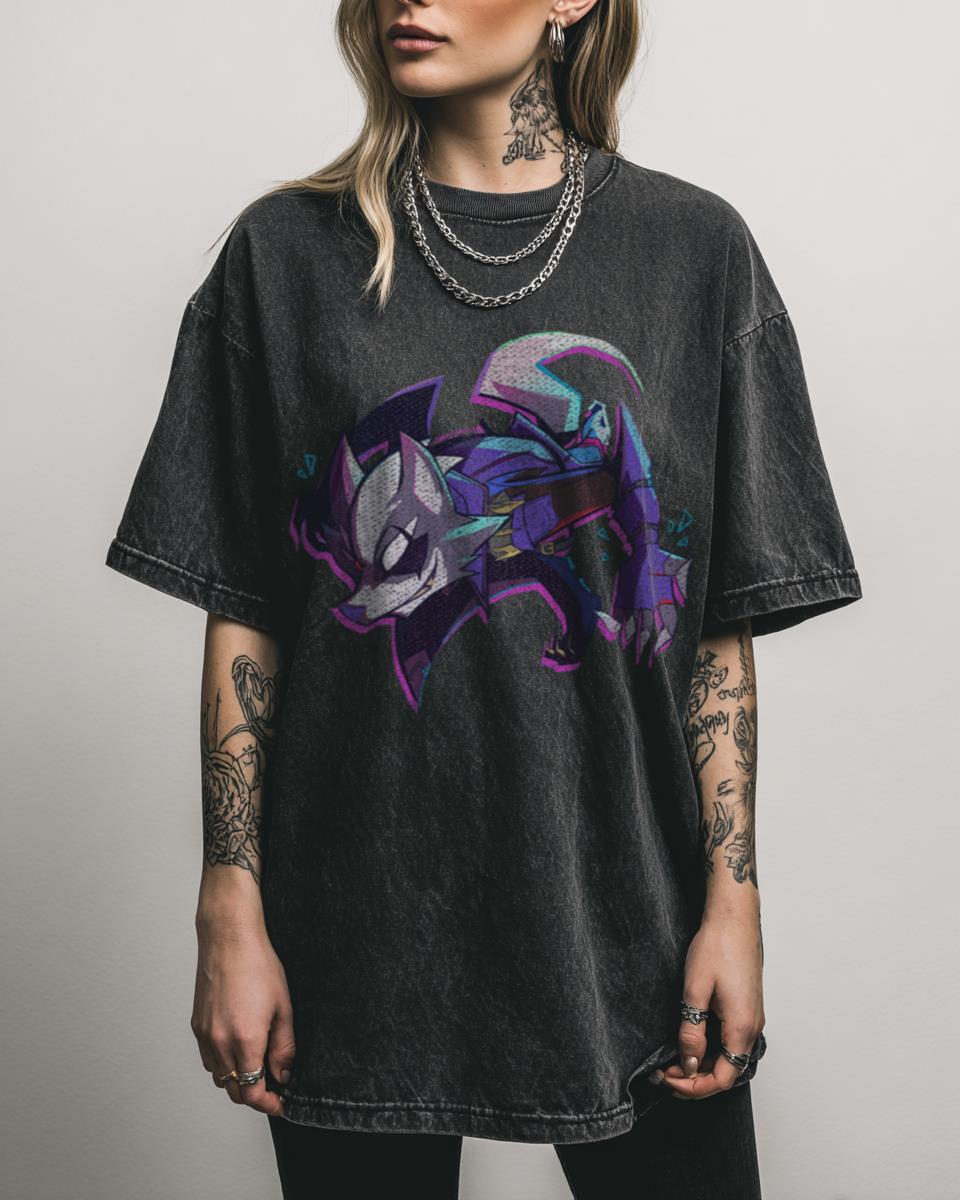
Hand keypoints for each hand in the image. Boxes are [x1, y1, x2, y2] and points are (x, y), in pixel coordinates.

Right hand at [191, 915, 295, 1116]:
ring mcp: (205, 1035)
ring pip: (219, 1077)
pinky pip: (208, 1059)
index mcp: (245, 1040)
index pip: (252, 1092)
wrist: (229, 939)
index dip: (268, 1104)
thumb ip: (284, 1047)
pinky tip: (238, 1050)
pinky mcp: (196, 1026)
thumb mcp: (283, 1007)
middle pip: (234, 1091)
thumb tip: (284, 1074)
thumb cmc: (258, 966)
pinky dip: (223, 1065)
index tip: (281, 1103)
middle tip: (274, 1088)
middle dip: (255, 1095)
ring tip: (258, 1066)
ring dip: (238, 1080)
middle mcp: (220, 1043)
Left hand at [658, 909, 764, 1099]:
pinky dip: (711, 1049)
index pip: (722, 1078)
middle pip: (727, 1072)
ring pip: (729, 1057)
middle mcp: (753, 1027)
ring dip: (703, 1064)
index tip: (668, 1079)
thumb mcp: (695, 990)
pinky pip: (731, 1041)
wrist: (734, 918)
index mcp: (742, 1027)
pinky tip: (691, 1041)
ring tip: (673, 1059)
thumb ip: (692, 1031)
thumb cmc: (717, 946)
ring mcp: (752, 1017)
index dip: (694, 1087)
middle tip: (664, 1072)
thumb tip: (689, 1064)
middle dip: (695, 1079)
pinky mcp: (747, 1008)